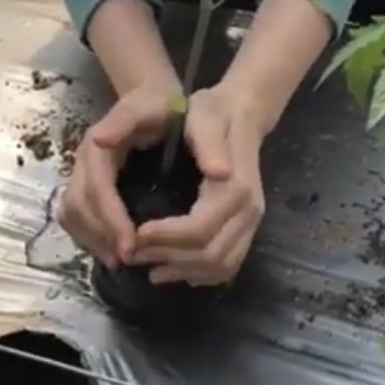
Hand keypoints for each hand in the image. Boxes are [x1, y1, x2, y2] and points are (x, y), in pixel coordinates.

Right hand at [57, 83, 229, 268]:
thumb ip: (127, 118)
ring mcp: (84, 173)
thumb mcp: (149, 103)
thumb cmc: (157, 102)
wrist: (152, 95)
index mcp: (97, 145)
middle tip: (127, 260)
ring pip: (72, 214)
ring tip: (119, 261)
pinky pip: (77, 216)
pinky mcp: (89, 183)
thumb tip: (102, 140)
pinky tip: (112, 250)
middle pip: (78, 206)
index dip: (111, 220)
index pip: (96, 189)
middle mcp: (84, 161)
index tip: (132, 247)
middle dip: (100, 235)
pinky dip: (90, 236)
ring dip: (92, 240)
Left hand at [130, 84, 264, 286]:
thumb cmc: (214, 112)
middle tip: (133, 253)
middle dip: (169, 258)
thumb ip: (207, 143)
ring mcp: (251, 222)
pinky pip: (228, 264)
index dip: (166, 237)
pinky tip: (173, 267)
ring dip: (182, 271)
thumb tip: (216, 172)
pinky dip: (200, 273)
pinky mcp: (247, 227)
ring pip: (220, 266)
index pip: (200, 229)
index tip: (135, 234)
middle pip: (210, 254)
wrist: (242, 113)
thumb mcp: (204, 116)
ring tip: (147, 265)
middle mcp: (249, 211)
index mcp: (236, 188)